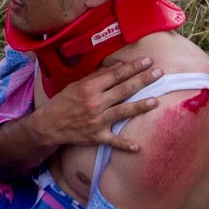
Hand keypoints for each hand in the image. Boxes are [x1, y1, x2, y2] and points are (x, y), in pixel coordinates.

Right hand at [32, 57, 162, 151]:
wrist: (48, 125)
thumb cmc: (63, 102)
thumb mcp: (77, 84)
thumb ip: (98, 76)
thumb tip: (119, 66)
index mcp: (89, 88)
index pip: (115, 75)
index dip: (132, 67)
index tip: (147, 61)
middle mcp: (94, 103)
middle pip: (123, 90)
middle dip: (142, 80)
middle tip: (159, 73)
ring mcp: (96, 121)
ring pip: (122, 112)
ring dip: (139, 106)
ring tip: (156, 101)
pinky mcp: (96, 136)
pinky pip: (113, 141)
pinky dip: (124, 145)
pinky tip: (137, 147)